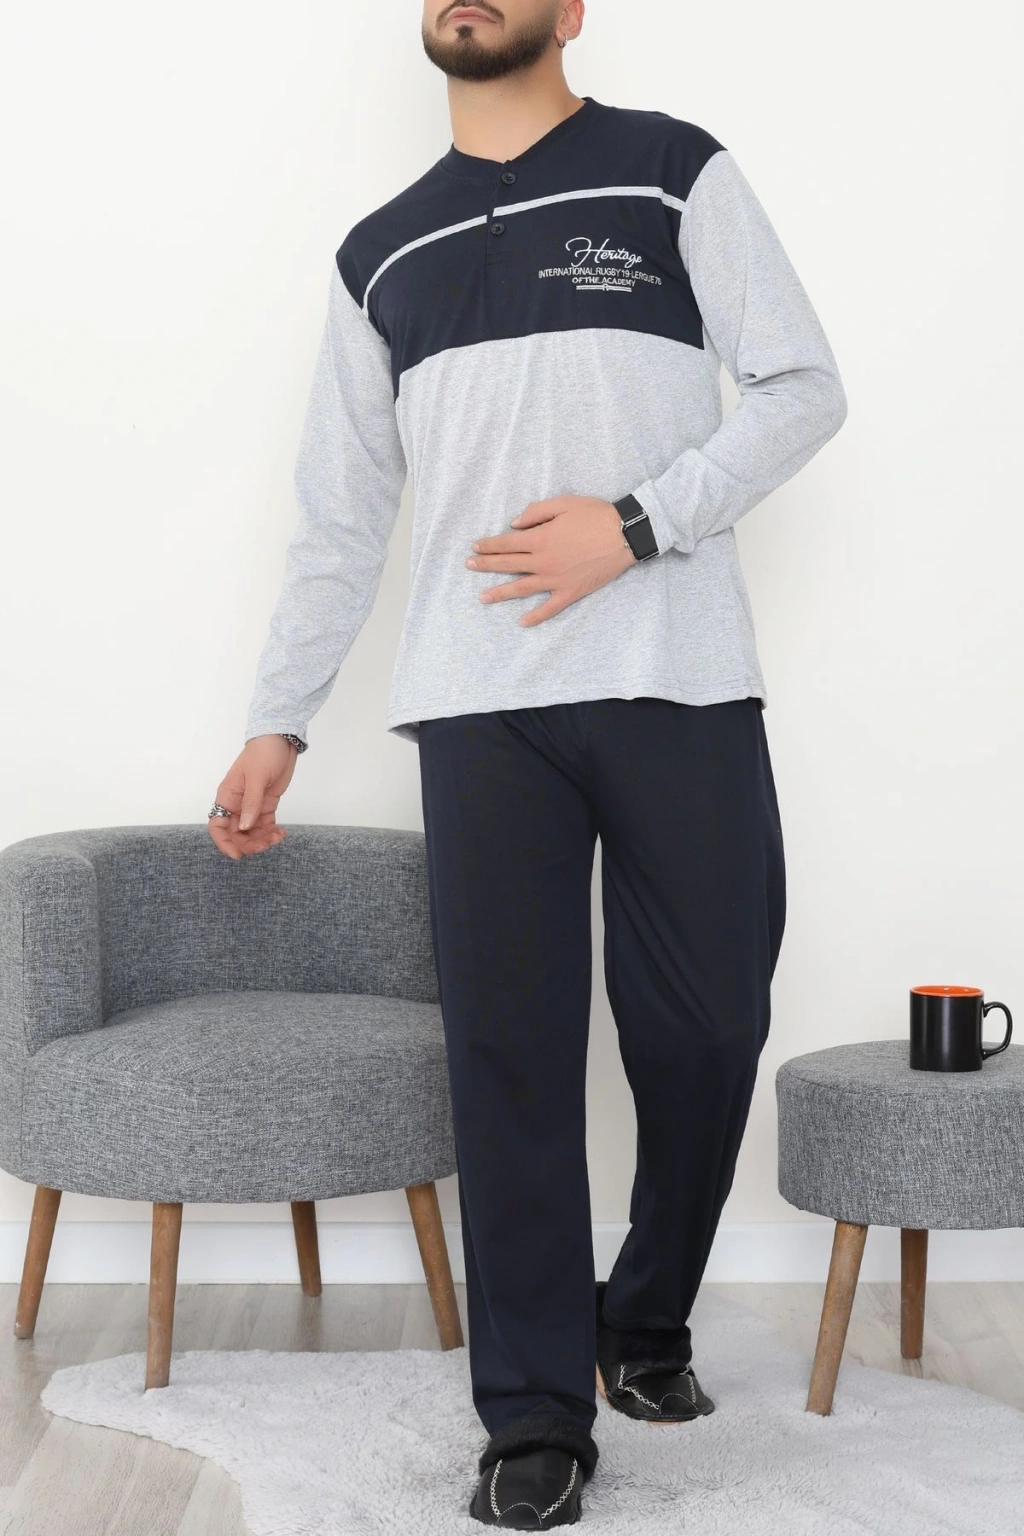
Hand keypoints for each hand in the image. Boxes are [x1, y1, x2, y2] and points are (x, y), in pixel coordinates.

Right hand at [207, 736, 296, 859]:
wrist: (280, 739)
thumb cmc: (263, 753)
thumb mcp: (256, 777)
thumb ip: (251, 803)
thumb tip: (244, 827)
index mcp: (227, 797)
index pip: (217, 826)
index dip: (224, 843)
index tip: (238, 855)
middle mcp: (236, 804)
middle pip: (236, 834)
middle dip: (249, 844)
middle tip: (266, 845)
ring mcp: (251, 805)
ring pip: (252, 832)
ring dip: (263, 839)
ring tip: (278, 837)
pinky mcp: (266, 805)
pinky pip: (265, 825)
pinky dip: (272, 832)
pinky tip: (281, 833)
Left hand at [466, 494, 637, 625]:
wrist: (624, 534)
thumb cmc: (595, 515)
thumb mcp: (562, 503)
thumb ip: (535, 513)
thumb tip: (513, 525)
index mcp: (539, 539)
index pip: (506, 543)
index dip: (488, 545)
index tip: (475, 547)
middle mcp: (542, 562)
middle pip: (508, 565)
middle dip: (486, 565)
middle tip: (469, 567)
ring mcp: (555, 579)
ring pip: (522, 588)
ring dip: (500, 593)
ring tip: (483, 597)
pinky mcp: (571, 592)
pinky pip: (550, 608)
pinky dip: (536, 616)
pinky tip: (522, 622)